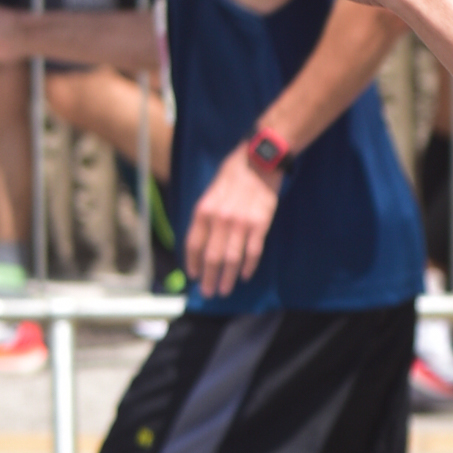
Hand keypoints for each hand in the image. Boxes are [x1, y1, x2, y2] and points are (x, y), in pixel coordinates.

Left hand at [183, 144, 279, 298]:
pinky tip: (245, 276)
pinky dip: (248, 266)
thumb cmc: (233, 174)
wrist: (259, 160)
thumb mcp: (211, 192)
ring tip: (224, 290)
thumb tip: (202, 241)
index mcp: (204, 211)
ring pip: (231, 259)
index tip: (193, 276)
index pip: (193, 244)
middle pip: (211, 257)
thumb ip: (206, 216)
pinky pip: (253, 251)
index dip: (192, 263)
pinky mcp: (260, 224)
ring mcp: (240, 224)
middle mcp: (219, 219)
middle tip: (208, 292)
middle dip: (208, 278)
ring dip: (227, 278)